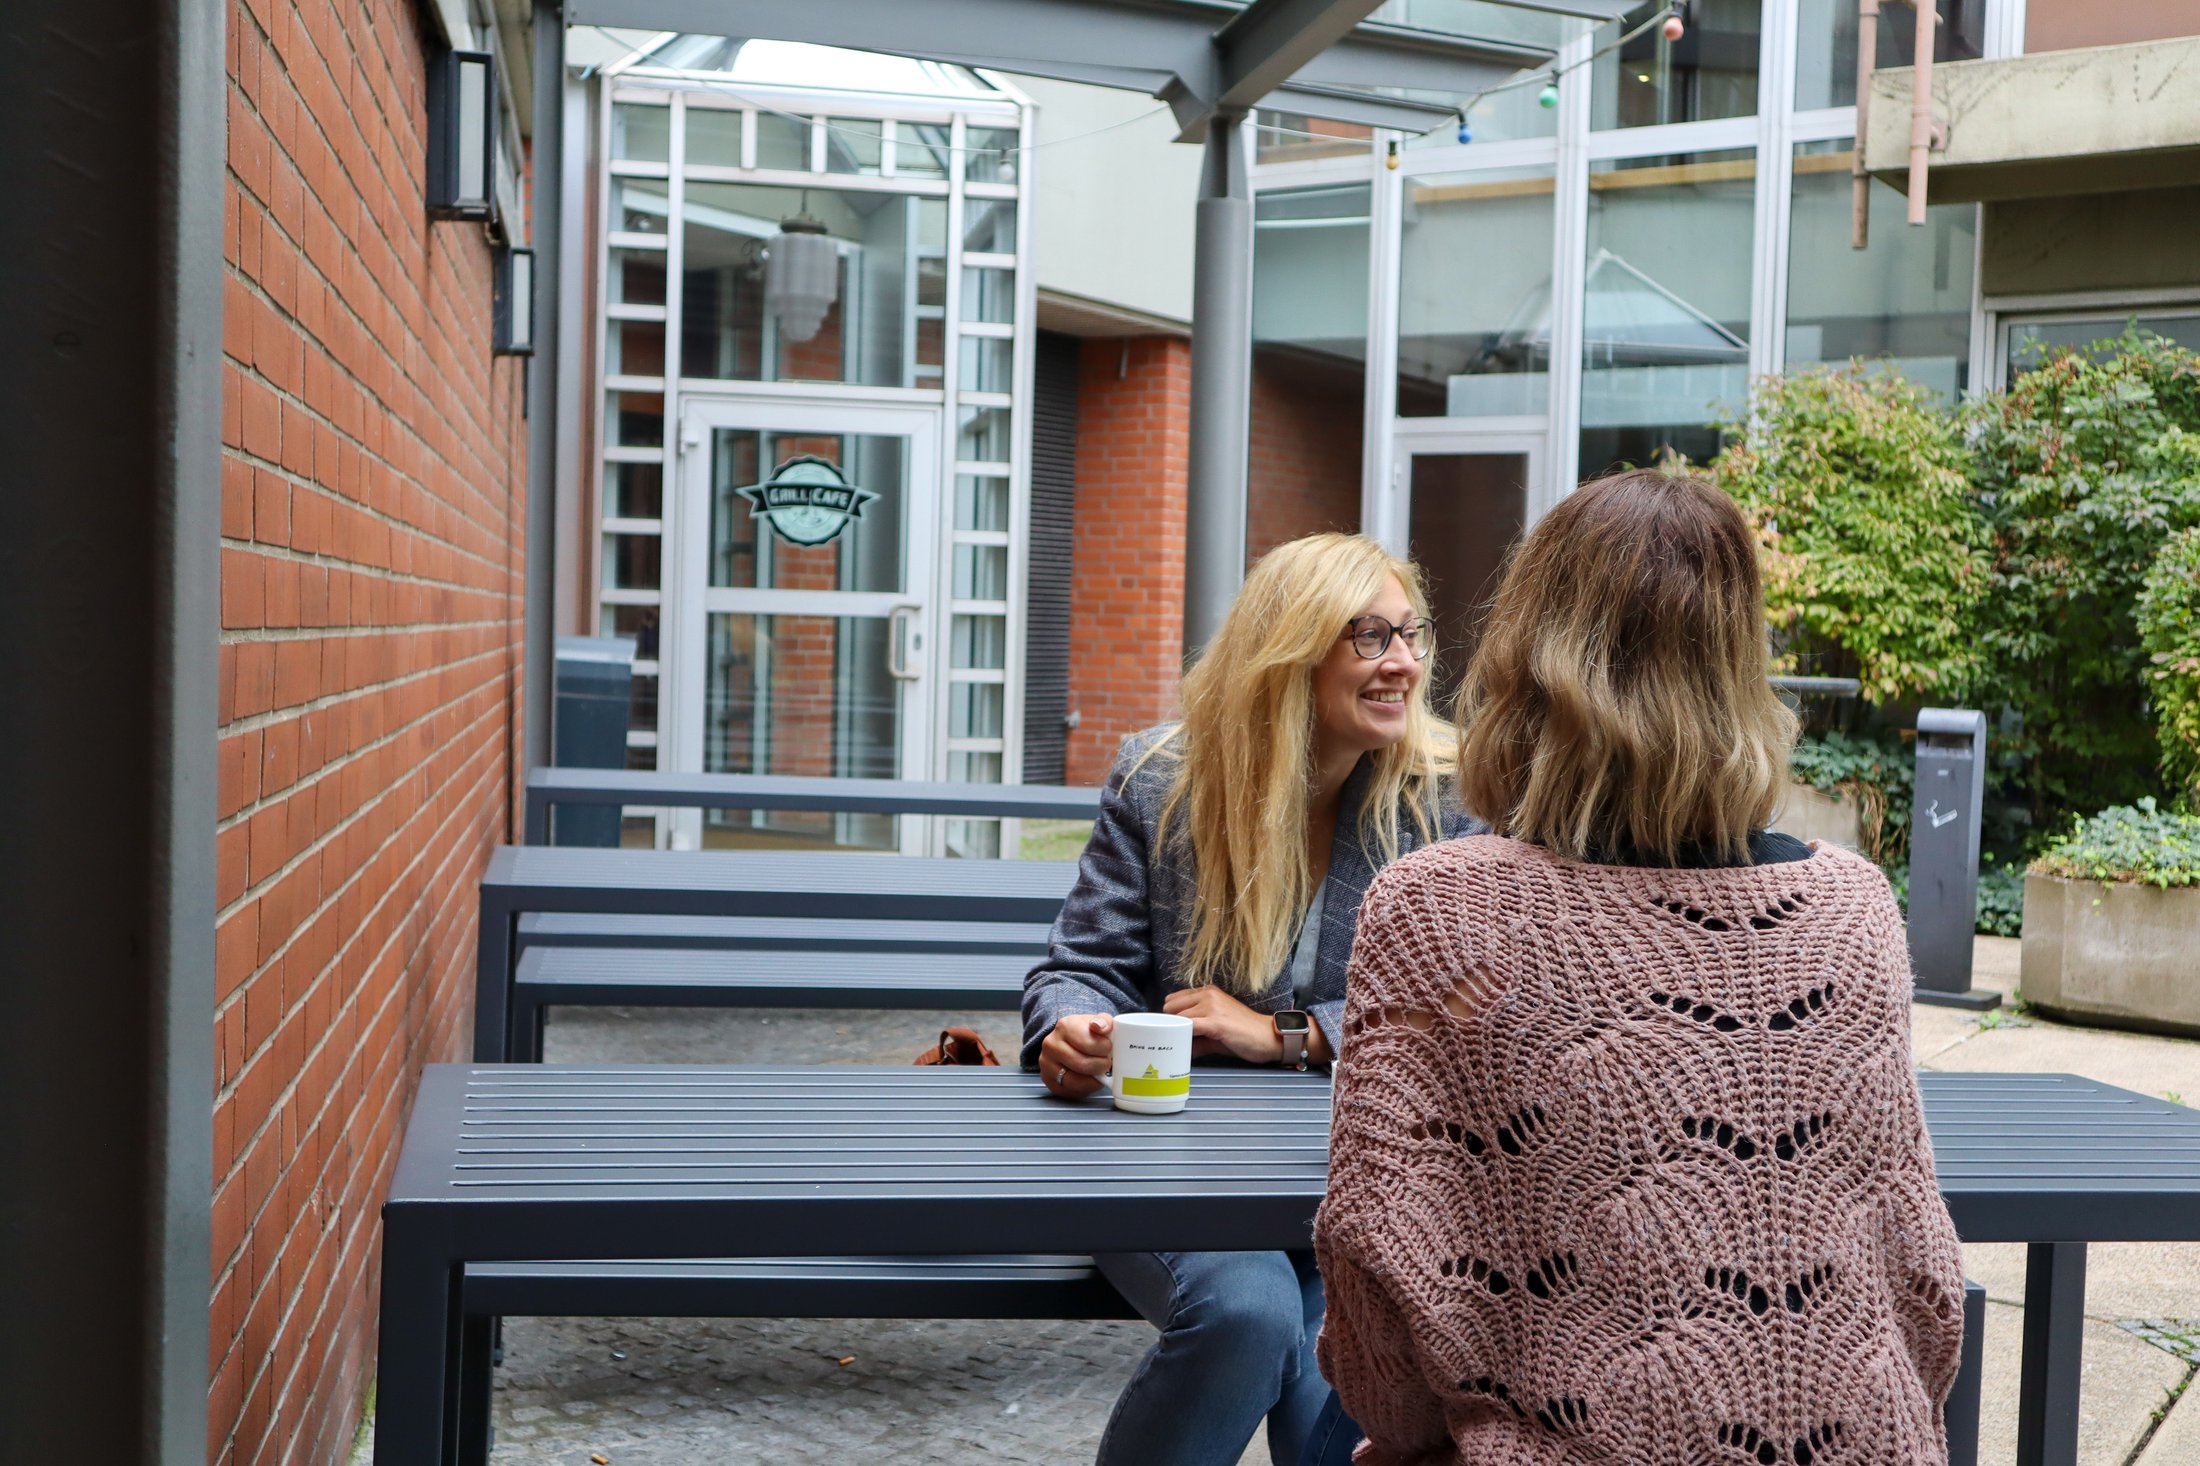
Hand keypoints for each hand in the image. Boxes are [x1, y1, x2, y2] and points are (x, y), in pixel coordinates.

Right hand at [1039, 1013, 1112, 1097]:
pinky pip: (1071, 1091)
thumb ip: (1104, 1022)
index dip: (1104, 1048)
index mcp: (1064, 1027)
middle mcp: (1051, 1045)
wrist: (1070, 1041)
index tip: (1109, 1047)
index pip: (1088, 1043)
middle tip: (1107, 1062)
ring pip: (1075, 1081)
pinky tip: (1091, 1079)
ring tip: (1100, 1071)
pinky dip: (1085, 1088)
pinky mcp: (1049, 1082)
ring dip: (1094, 1079)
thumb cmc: (1086, 1033)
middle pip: (1082, 1064)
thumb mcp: (1099, 1021)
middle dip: (1101, 1065)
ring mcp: (1047, 1065)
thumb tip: (1100, 1027)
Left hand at [1163, 986, 1284, 1064]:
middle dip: (1169, 1023)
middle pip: (1171, 1007)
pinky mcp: (1216, 1022)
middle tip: (1171, 1039)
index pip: (1174, 999)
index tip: (1168, 1030)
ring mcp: (1211, 1006)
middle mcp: (1208, 994)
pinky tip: (1184, 1047)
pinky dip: (1183, 1037)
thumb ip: (1197, 1037)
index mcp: (1207, 992)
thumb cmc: (1245, 1034)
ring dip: (1175, 1031)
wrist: (1269, 1037)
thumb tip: (1181, 1047)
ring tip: (1177, 1045)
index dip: (1169, 1017)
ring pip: (1178, 1017)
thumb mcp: (1216, 1031)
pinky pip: (1189, 1027)